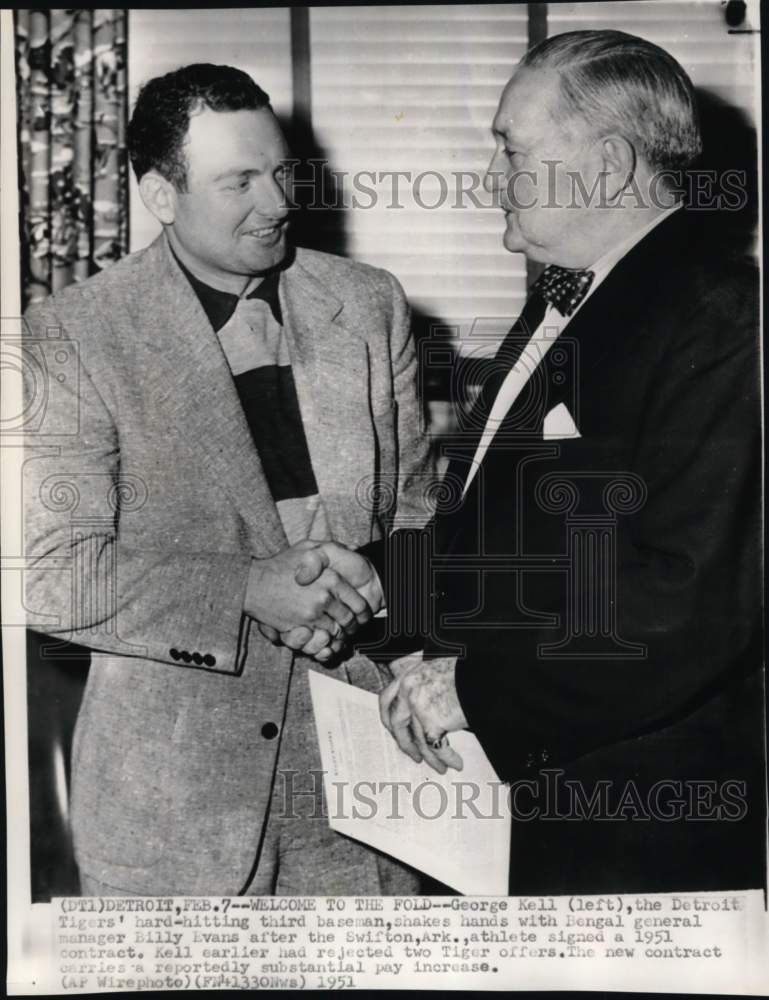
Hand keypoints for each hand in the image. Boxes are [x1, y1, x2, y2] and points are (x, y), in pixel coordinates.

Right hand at [260, 542, 383, 661]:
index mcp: (332, 578)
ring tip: (336, 632)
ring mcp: (313, 613)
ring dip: (338, 635)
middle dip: (351, 626)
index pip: (358, 603)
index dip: (362, 612)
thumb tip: (354, 549)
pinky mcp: (301, 626)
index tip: (359, 615)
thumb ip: (332, 547)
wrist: (253, 583)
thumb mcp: (308, 547)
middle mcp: (325, 596)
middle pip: (349, 620)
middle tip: (349, 627)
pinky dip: (324, 642)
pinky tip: (322, 636)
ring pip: (336, 632)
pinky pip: (321, 640)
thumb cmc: (280, 564)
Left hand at [379, 656, 466, 772]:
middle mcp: (408, 690)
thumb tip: (422, 694)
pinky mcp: (431, 722)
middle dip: (405, 742)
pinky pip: (435, 747)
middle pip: (397, 722)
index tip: (392, 729)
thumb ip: (424, 679)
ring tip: (438, 766)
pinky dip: (446, 758)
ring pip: (417, 739)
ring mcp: (418, 706)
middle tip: (412, 753)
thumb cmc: (467, 670)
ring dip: (428, 756)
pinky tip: (453, 763)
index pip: (387, 698)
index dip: (389, 717)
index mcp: (409, 675)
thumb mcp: (439, 665)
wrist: (483, 675)